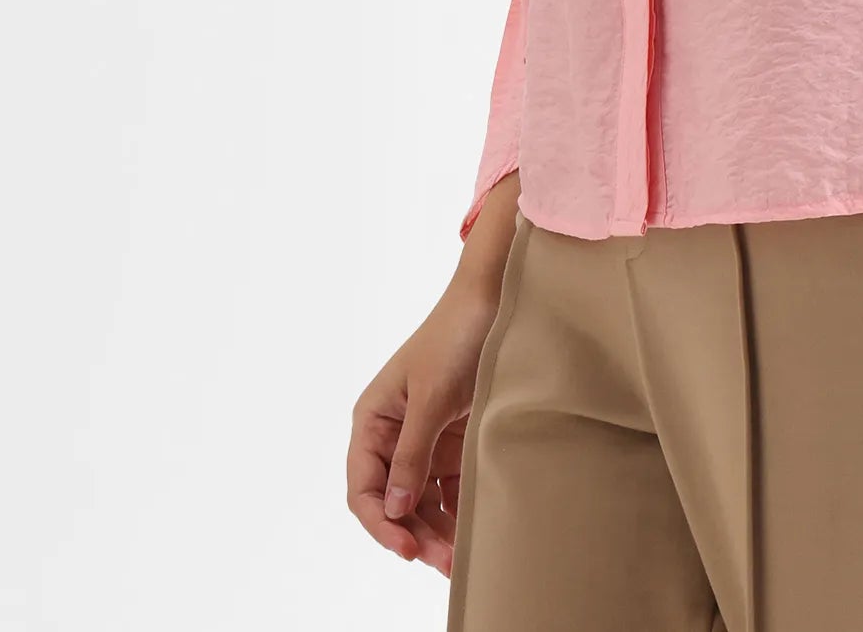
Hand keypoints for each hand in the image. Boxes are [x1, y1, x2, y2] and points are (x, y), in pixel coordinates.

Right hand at [346, 244, 510, 575]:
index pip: (364, 488)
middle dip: (415, 533)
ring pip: (422, 501)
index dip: (380, 523)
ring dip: (438, 530)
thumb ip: (412, 453)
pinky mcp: (455, 442)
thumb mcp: (431, 396)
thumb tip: (393, 507)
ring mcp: (426, 440)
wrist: (498, 300)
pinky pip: (450, 487)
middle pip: (394, 502)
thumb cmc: (456, 336)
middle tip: (445, 561)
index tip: (408, 547)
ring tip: (459, 559)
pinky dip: (458, 511)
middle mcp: (394, 435)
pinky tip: (471, 533)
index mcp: (374, 420)